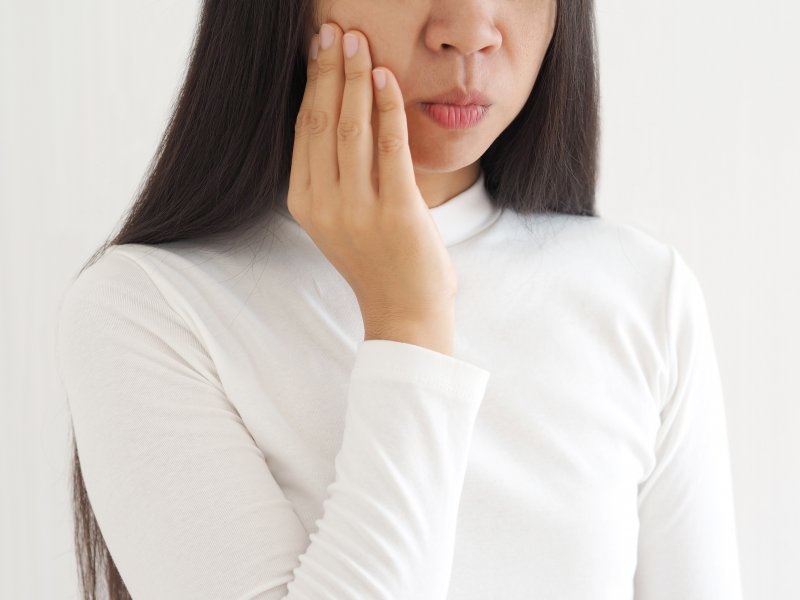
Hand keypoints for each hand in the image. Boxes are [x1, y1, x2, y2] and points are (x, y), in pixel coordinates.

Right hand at [287, 22, 457, 330]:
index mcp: (306, 203)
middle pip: (322, 122)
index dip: (311, 85)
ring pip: (351, 128)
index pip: (304, 131)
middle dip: (329, 71)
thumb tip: (337, 120)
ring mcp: (358, 209)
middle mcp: (325, 204)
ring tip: (359, 42)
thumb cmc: (378, 264)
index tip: (317, 50)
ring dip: (355, 80)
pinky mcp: (396, 210)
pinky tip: (386, 78)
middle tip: (336, 31)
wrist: (404, 312)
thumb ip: (333, 178)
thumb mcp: (341, 220)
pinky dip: (387, 108)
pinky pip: (390, 147)